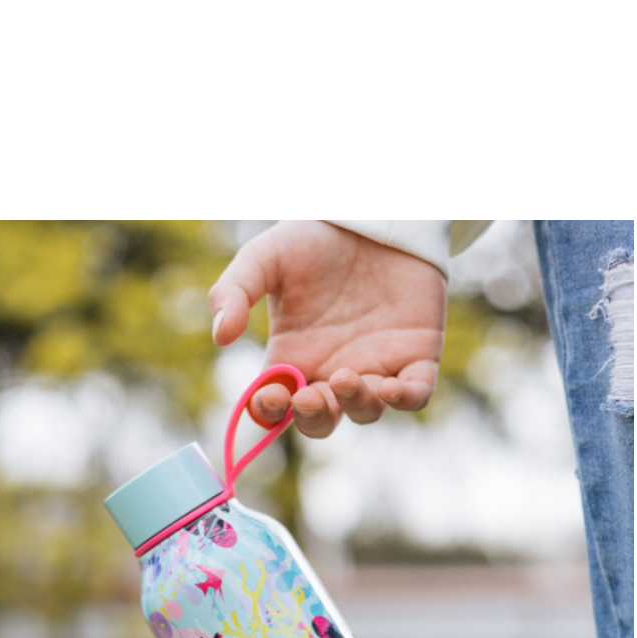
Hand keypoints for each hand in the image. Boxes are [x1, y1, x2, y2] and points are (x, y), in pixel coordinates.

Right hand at [208, 221, 445, 437]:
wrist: (371, 217)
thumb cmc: (314, 239)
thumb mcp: (264, 259)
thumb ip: (234, 292)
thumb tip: (220, 337)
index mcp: (293, 358)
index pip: (277, 405)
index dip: (270, 412)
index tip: (269, 396)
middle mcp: (331, 372)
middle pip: (320, 420)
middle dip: (313, 418)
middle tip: (308, 397)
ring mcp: (374, 368)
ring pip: (366, 412)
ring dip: (355, 405)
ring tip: (345, 378)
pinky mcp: (415, 357)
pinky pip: (415, 394)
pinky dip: (404, 399)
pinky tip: (390, 389)